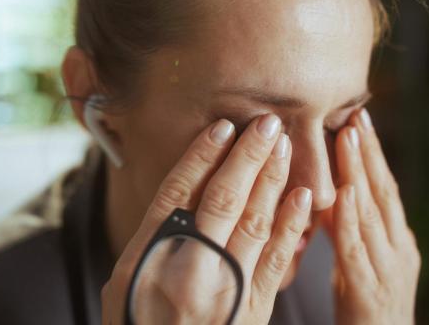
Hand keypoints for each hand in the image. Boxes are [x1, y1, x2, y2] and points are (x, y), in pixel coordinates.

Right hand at [102, 114, 311, 323]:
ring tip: (285, 145)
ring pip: (255, 222)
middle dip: (247, 157)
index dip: (201, 157)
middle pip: (223, 199)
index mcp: (150, 257)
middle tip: (267, 123)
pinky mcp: (253, 307)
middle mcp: (189, 267)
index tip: (221, 128)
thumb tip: (177, 198)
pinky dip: (291, 225)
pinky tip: (301, 196)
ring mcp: (225, 287)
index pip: (178, 193)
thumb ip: (152, 240)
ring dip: (272, 179)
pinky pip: (277, 260)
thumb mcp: (126, 282)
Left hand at [331, 109, 420, 324]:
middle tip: (357, 114)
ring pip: (373, 213)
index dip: (372, 154)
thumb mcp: (356, 259)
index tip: (359, 119)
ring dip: (360, 173)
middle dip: (369, 152)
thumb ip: (343, 228)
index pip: (383, 189)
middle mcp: (397, 249)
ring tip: (350, 138)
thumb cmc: (365, 305)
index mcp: (395, 240)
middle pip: (383, 192)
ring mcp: (388, 269)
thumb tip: (322, 192)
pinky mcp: (370, 291)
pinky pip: (357, 250)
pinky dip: (350, 220)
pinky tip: (343, 194)